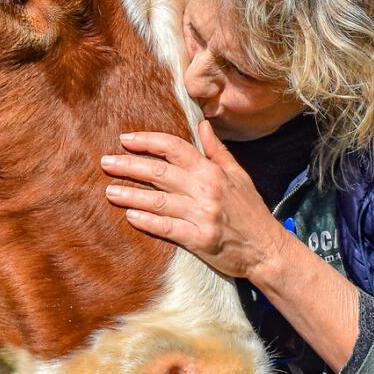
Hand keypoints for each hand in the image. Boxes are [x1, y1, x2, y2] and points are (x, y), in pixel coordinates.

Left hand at [100, 120, 286, 282]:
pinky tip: (130, 215)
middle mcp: (206, 190)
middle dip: (129, 165)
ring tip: (109, 191)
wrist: (267, 249)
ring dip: (131, 194)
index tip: (125, 140)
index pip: (174, 148)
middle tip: (106, 163)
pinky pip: (168, 228)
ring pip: (159, 200)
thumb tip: (202, 124)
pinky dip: (148, 221)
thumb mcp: (238, 175)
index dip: (147, 141)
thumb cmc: (250, 211)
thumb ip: (216, 151)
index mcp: (212, 171)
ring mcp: (202, 215)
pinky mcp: (200, 240)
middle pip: (159, 172)